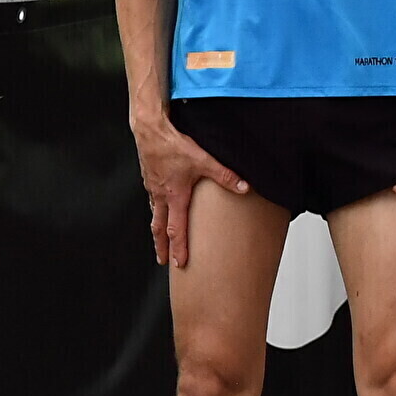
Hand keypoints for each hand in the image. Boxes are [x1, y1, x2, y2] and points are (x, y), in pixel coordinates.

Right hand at [133, 117, 250, 268]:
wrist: (150, 131)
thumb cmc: (173, 145)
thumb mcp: (204, 160)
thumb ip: (226, 176)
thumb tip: (245, 188)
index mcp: (174, 196)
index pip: (176, 230)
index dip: (179, 248)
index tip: (180, 264)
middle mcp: (160, 196)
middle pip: (159, 228)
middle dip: (162, 247)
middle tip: (164, 261)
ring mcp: (153, 188)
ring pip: (155, 214)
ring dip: (158, 229)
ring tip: (161, 239)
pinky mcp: (149, 178)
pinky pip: (153, 200)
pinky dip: (156, 210)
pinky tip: (161, 208)